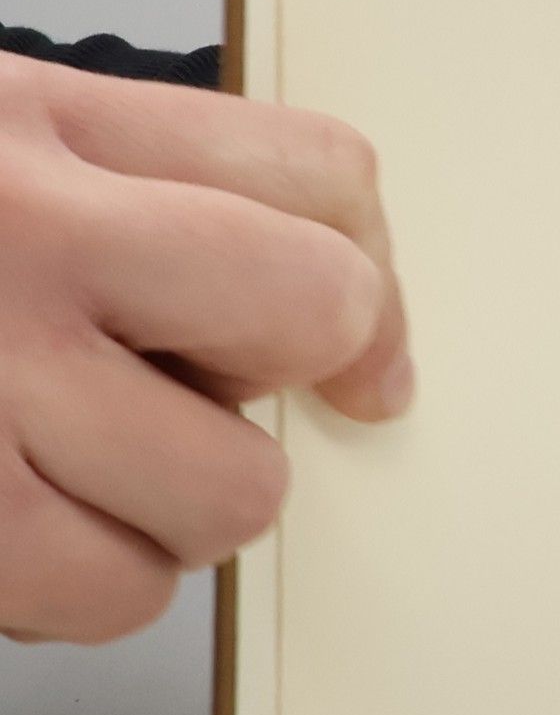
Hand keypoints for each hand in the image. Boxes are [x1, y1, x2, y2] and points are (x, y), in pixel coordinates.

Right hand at [0, 54, 411, 643]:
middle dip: (274, 382)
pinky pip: (116, 592)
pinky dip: (80, 585)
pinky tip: (15, 527)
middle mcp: (24, 231)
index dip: (369, 280)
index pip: (318, 171)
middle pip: (315, 310)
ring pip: (234, 490)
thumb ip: (129, 194)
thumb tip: (332, 324)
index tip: (366, 356)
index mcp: (35, 121)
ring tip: (61, 471)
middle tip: (183, 399)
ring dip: (170, 509)